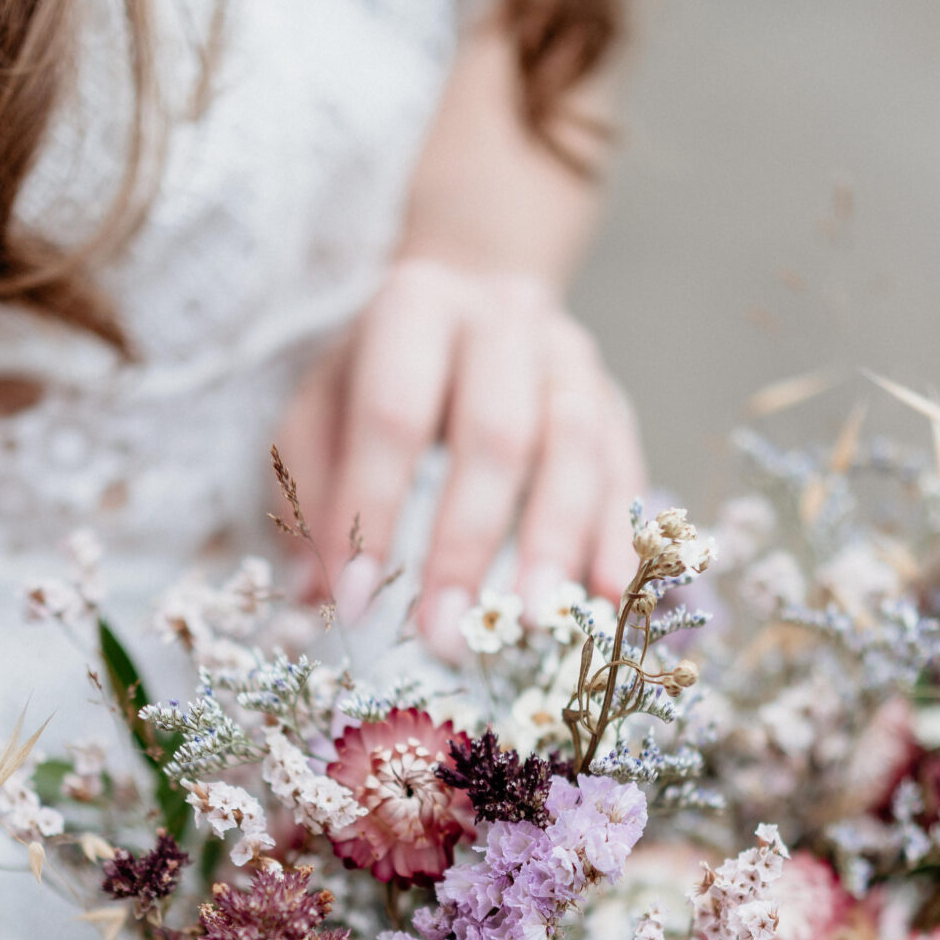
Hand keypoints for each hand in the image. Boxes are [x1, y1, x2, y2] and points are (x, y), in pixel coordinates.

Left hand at [275, 257, 645, 657]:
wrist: (470, 316)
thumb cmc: (382, 379)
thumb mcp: (323, 410)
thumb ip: (313, 492)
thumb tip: (315, 595)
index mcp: (416, 307)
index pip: (395, 413)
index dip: (375, 509)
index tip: (358, 597)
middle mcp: (503, 319)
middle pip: (496, 433)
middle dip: (467, 544)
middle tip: (446, 631)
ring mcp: (571, 360)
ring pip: (576, 448)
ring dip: (556, 545)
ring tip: (534, 623)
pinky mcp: (616, 406)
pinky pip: (626, 474)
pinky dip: (618, 540)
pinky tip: (603, 598)